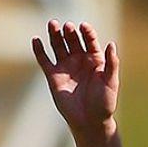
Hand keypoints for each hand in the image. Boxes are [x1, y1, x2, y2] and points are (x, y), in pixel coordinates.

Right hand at [32, 19, 119, 133]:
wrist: (90, 122)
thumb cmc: (104, 103)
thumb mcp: (111, 82)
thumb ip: (112, 63)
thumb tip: (111, 44)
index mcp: (95, 59)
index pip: (89, 41)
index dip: (87, 33)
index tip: (83, 27)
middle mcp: (79, 60)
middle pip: (72, 40)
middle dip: (69, 32)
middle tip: (67, 26)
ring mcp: (66, 67)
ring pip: (58, 46)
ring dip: (55, 35)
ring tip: (52, 24)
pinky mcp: (53, 76)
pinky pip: (44, 60)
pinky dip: (39, 50)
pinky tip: (36, 40)